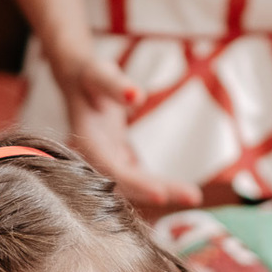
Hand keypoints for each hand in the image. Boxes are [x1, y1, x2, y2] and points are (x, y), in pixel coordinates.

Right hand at [58, 54, 201, 210]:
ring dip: (162, 190)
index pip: (111, 169)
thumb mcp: (99, 74)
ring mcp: (107, 159)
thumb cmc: (88, 76)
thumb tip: (136, 95)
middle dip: (157, 191)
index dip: (134, 184)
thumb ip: (115, 85)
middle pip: (126, 183)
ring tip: (192, 196)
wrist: (78, 80)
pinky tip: (180, 191)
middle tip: (193, 197)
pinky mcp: (118, 158)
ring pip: (134, 182)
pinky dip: (156, 183)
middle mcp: (96, 156)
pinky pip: (138, 176)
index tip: (160, 194)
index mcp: (88, 140)